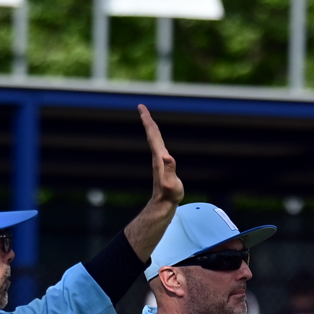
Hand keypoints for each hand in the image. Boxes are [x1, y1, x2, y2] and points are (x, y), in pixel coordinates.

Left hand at [120, 104, 184, 260]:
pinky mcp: (162, 166)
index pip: (153, 135)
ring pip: (154, 140)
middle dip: (148, 120)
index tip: (142, 109)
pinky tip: (157, 139)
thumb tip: (167, 156)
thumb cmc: (169, 195)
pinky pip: (158, 147)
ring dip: (151, 128)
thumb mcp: (171, 183)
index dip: (148, 121)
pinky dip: (157, 138)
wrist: (163, 205)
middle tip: (142, 107)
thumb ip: (169, 170)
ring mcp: (159, 161)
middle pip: (152, 135)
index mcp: (159, 157)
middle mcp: (157, 157)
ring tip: (148, 119)